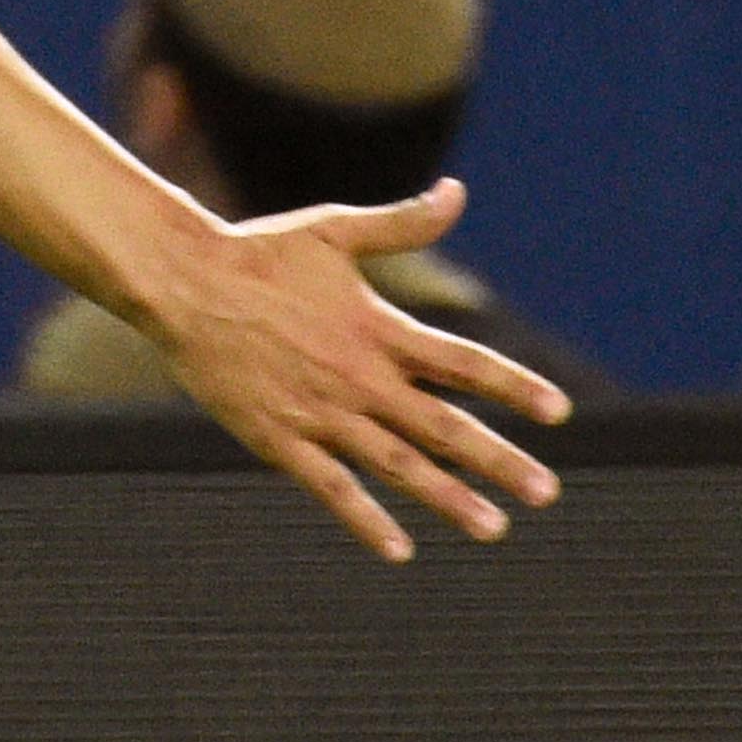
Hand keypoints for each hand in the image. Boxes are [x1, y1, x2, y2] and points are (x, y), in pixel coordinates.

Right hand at [138, 185, 569, 563]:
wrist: (183, 285)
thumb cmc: (261, 253)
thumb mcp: (335, 229)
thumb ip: (402, 223)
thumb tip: (457, 192)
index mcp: (379, 328)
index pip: (462, 364)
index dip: (513, 387)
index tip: (558, 413)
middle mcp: (359, 378)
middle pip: (443, 427)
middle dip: (498, 461)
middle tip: (545, 492)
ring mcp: (320, 414)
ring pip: (397, 466)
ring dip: (448, 498)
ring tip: (493, 528)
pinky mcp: (279, 440)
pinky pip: (331, 489)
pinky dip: (366, 520)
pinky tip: (399, 549)